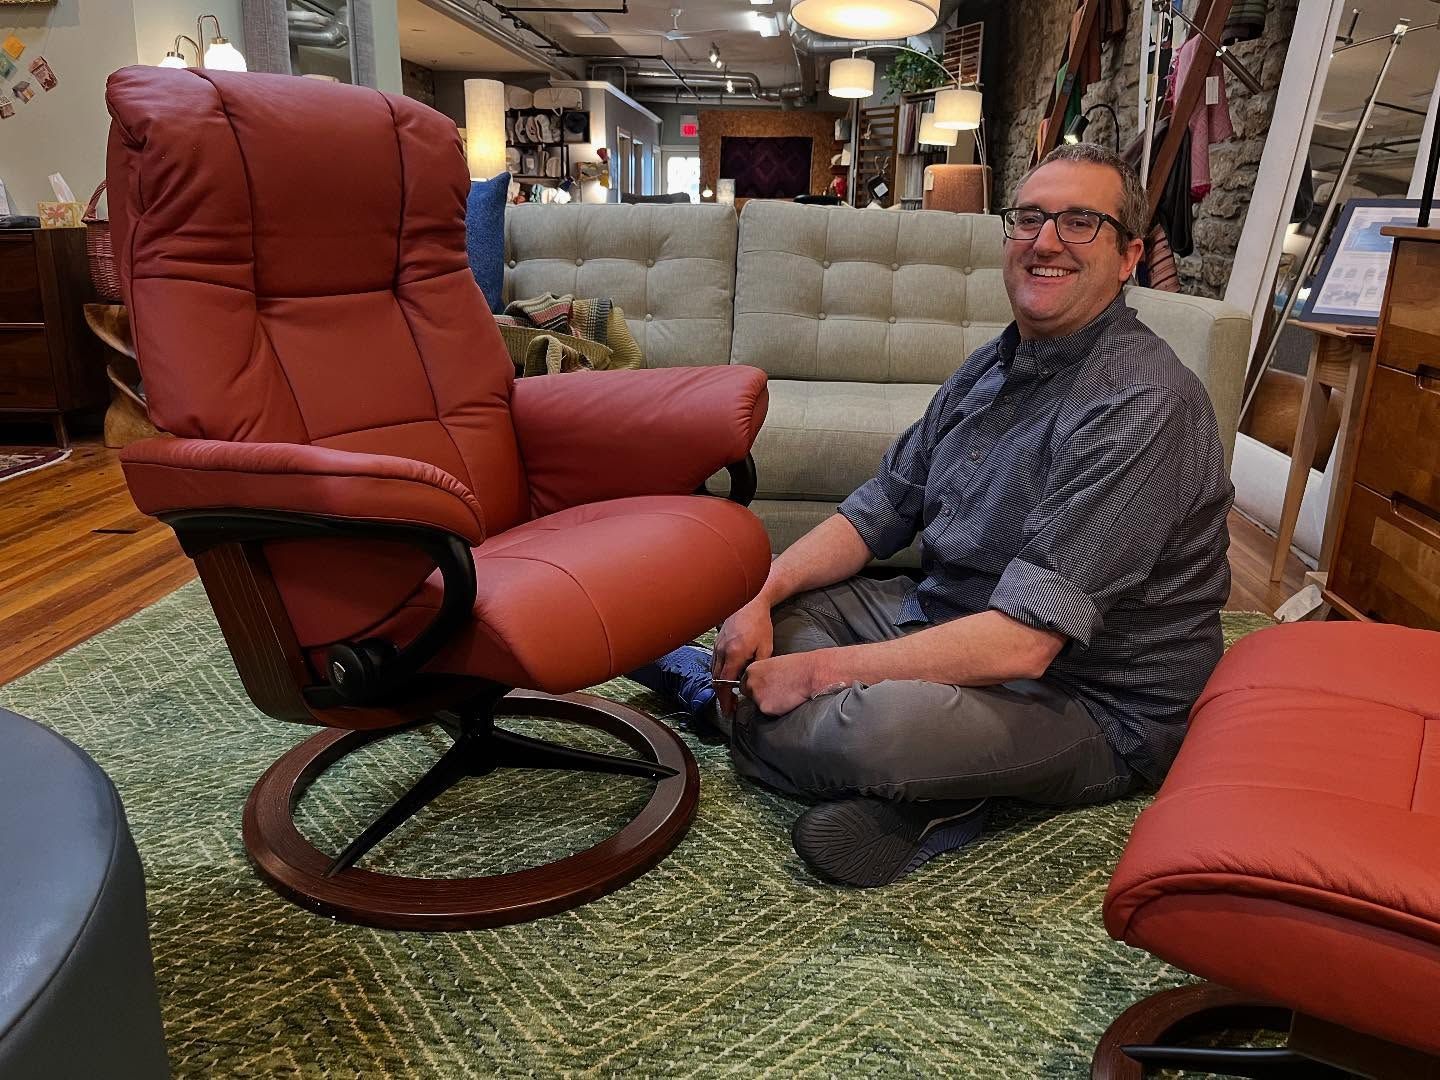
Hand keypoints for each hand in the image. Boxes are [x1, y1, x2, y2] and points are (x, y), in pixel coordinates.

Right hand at [712, 598, 773, 715]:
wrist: (748, 602)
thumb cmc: (759, 623)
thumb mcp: (766, 647)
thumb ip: (760, 666)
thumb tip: (754, 682)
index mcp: (734, 654)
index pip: (725, 683)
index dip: (725, 699)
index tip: (728, 711)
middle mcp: (721, 652)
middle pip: (716, 680)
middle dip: (721, 696)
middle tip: (729, 707)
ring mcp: (717, 646)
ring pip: (713, 672)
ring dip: (719, 685)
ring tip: (729, 695)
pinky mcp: (717, 642)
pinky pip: (714, 663)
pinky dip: (718, 674)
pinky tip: (727, 678)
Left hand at [741, 651, 847, 716]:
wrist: (809, 674)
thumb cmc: (798, 667)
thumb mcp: (775, 664)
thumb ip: (764, 674)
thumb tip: (763, 683)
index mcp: (752, 669)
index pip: (745, 683)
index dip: (756, 687)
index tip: (765, 689)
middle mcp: (751, 682)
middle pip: (749, 695)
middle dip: (760, 696)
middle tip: (776, 693)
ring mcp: (757, 696)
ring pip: (759, 705)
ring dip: (769, 703)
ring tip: (784, 695)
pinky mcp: (765, 708)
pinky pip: (769, 712)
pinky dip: (777, 710)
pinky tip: (787, 700)